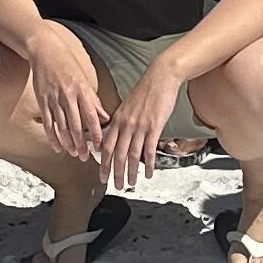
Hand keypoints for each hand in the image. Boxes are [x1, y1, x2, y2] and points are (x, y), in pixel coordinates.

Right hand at [26, 39, 113, 164]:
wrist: (45, 50)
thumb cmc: (67, 63)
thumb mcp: (84, 79)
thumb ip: (93, 100)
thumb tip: (105, 117)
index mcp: (81, 90)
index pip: (91, 116)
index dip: (96, 133)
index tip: (100, 146)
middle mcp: (68, 96)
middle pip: (75, 125)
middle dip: (81, 143)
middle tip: (85, 156)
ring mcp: (54, 99)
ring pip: (61, 127)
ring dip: (68, 143)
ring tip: (73, 153)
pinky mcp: (43, 101)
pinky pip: (48, 123)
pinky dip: (52, 137)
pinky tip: (57, 146)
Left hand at [99, 61, 182, 187]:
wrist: (160, 77)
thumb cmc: (146, 90)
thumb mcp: (127, 105)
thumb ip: (120, 121)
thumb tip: (115, 135)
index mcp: (117, 119)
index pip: (106, 145)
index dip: (103, 163)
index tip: (102, 176)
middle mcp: (126, 124)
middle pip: (117, 154)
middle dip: (115, 173)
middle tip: (116, 186)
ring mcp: (140, 126)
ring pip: (132, 155)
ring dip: (131, 172)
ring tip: (132, 184)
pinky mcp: (154, 126)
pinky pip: (149, 150)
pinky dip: (148, 164)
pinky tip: (148, 173)